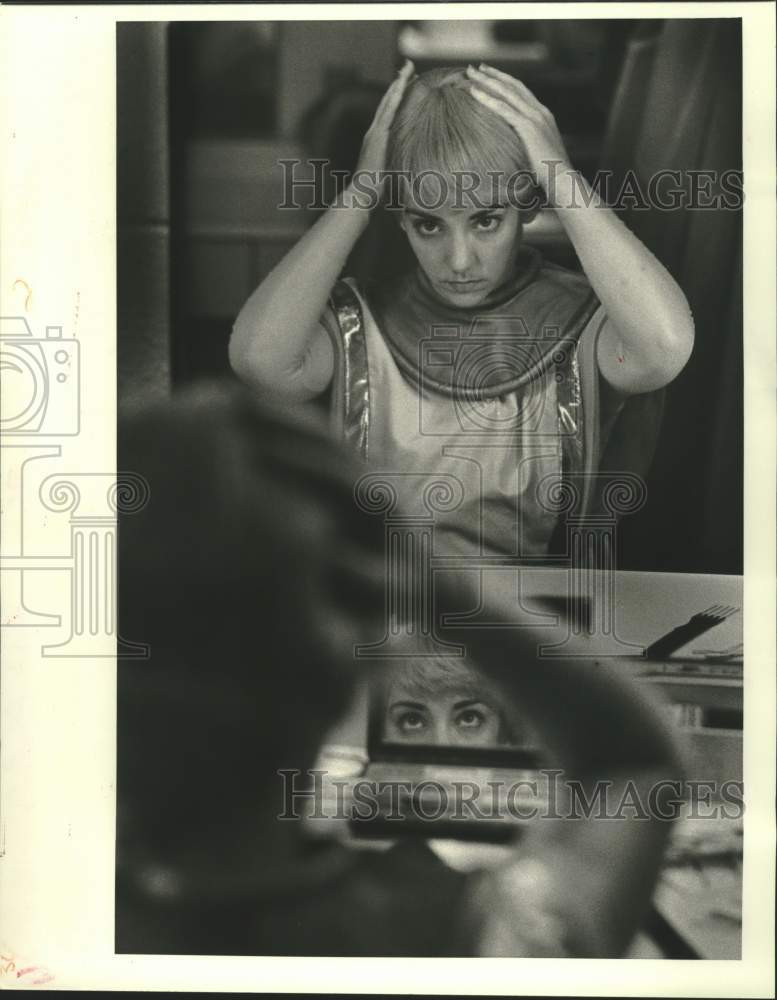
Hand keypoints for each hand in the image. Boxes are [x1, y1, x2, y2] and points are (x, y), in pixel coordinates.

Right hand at [350, 59, 414, 204]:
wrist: (360, 195)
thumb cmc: (374, 192)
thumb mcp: (388, 174)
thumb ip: (395, 167)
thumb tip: (410, 171)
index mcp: (377, 140)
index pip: (389, 113)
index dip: (397, 97)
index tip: (407, 83)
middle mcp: (374, 133)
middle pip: (388, 102)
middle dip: (398, 83)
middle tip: (408, 67)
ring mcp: (375, 133)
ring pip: (388, 102)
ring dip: (397, 84)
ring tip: (407, 69)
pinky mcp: (377, 137)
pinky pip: (388, 112)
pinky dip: (395, 97)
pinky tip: (401, 84)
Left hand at [465, 64, 571, 199]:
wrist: (563, 181)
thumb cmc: (550, 175)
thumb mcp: (539, 153)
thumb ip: (529, 144)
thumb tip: (515, 148)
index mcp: (544, 115)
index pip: (521, 91)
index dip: (505, 81)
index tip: (489, 74)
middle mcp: (540, 111)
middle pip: (513, 86)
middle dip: (493, 75)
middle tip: (475, 68)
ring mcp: (535, 117)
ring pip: (506, 92)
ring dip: (487, 81)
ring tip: (470, 74)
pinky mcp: (528, 127)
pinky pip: (503, 108)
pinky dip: (487, 98)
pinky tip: (474, 92)